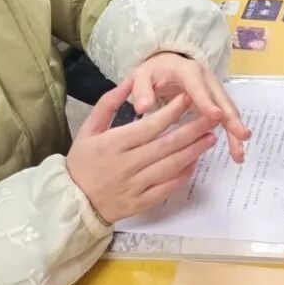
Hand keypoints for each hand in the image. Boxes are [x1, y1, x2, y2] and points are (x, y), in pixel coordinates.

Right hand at [66, 83, 219, 224]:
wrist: (71, 202)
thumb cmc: (82, 162)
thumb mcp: (88, 129)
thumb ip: (108, 103)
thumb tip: (129, 81)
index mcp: (113, 144)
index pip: (150, 126)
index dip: (172, 112)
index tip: (188, 99)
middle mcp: (126, 165)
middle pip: (166, 146)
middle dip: (192, 130)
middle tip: (212, 118)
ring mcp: (134, 186)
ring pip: (170, 167)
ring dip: (194, 151)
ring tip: (210, 138)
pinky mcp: (140, 203)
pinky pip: (166, 188)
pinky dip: (183, 176)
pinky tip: (195, 163)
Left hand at [129, 51, 249, 162]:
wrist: (166, 65)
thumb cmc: (154, 73)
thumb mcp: (142, 76)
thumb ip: (141, 89)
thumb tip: (142, 108)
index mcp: (188, 72)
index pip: (198, 87)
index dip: (207, 101)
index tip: (215, 116)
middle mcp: (207, 80)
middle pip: (221, 100)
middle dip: (231, 119)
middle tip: (242, 136)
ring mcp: (213, 92)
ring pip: (227, 111)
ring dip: (235, 131)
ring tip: (239, 154)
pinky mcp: (215, 103)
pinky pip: (225, 118)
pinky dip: (231, 133)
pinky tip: (235, 151)